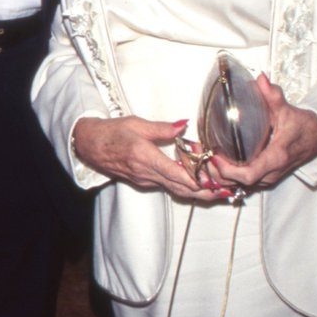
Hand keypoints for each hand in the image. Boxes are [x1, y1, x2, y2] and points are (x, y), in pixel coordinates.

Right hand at [72, 115, 221, 200]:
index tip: (217, 181)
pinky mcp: (144, 182)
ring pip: (177, 191)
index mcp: (146, 158)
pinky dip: (185, 188)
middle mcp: (147, 174)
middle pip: (182, 188)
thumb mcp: (137, 124)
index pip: (178, 174)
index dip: (199, 180)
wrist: (89, 146)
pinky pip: (168, 187)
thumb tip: (184, 125)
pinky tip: (198, 185)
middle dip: (206, 192)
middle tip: (227, 192)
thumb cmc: (112, 133)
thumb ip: (163, 128)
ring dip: (198, 193)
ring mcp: (145, 181)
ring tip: (219, 193)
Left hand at [209, 73, 316, 190]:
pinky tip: (213, 162)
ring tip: (202, 156)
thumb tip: (261, 79)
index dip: (227, 169)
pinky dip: (226, 176)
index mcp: (275, 158)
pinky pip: (241, 183)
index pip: (248, 174)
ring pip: (237, 185)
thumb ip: (273, 96)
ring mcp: (266, 178)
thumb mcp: (287, 110)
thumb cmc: (302, 127)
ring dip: (218, 175)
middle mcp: (270, 173)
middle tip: (200, 153)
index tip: (214, 155)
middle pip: (237, 183)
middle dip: (216, 172)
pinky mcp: (263, 178)